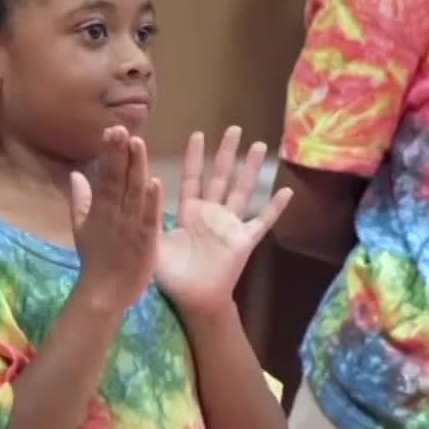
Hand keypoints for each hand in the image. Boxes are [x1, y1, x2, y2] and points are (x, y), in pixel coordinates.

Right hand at [70, 125, 161, 312]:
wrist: (104, 292)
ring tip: (138, 144)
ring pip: (135, 192)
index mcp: (100, 210)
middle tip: (121, 128)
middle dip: (120, 154)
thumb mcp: (81, 228)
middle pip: (118, 179)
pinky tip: (155, 182)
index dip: (109, 153)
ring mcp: (131, 226)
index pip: (105, 175)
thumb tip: (77, 174)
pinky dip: (153, 201)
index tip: (112, 130)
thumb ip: (80, 200)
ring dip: (137, 168)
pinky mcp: (146, 240)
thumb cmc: (96, 259)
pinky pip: (150, 217)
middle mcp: (114, 214)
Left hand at [155, 126, 293, 319]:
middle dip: (227, 153)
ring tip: (259, 145)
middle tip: (234, 128)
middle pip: (221, 177)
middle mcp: (212, 213)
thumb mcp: (155, 242)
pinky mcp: (245, 239)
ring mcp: (230, 225)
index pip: (192, 178)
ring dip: (251, 169)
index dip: (194, 158)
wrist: (194, 300)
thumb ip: (149, 217)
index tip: (197, 134)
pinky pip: (263, 221)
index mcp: (189, 212)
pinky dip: (275, 207)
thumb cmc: (172, 275)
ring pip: (243, 190)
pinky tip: (287, 190)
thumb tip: (142, 188)